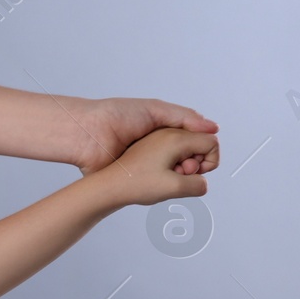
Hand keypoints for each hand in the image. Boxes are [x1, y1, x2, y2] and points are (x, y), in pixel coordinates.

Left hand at [74, 98, 218, 177]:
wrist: (86, 136)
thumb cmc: (115, 117)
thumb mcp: (154, 110)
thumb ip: (185, 118)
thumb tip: (213, 128)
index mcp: (167, 130)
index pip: (201, 143)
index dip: (204, 151)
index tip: (194, 154)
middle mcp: (162, 148)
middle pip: (194, 161)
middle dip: (193, 165)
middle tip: (181, 165)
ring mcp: (152, 164)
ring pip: (182, 177)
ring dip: (182, 177)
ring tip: (170, 172)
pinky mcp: (141, 178)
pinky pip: (164, 188)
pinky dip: (167, 187)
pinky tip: (158, 182)